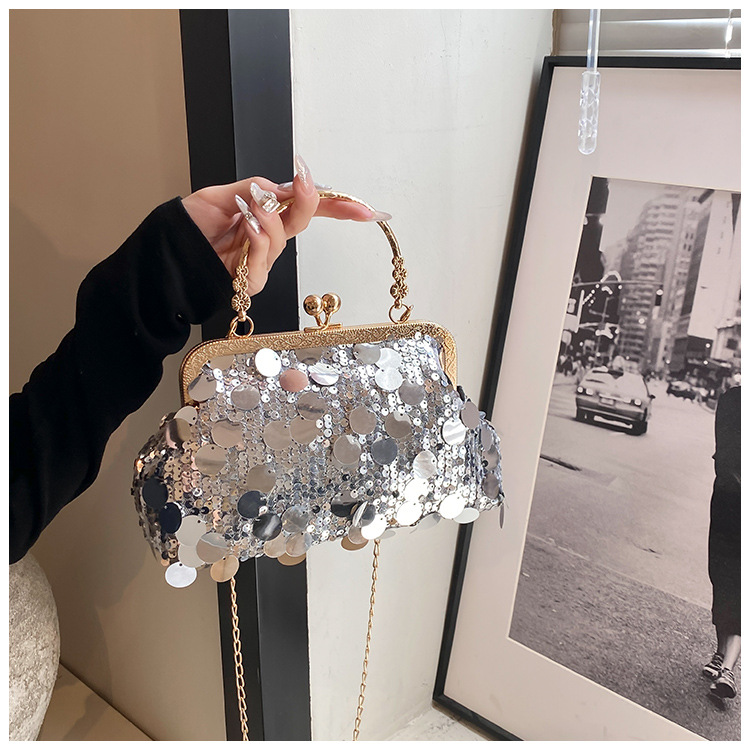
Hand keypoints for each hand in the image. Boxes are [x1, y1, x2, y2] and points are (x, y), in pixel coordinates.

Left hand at [181, 156, 390, 294]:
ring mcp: (262, 260)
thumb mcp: (221, 196)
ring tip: (248, 207)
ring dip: (268, 217)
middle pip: (302, 220)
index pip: (306, 209)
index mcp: (265, 216)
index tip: (366, 209)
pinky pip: (265, 255)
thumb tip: (282, 187)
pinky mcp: (253, 279)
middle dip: (308, 201)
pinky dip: (258, 236)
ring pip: (281, 236)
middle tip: (304, 184)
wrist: (165, 255)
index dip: (337, 207)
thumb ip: (254, 190)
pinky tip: (247, 225)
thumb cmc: (189, 227)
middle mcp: (268, 238)